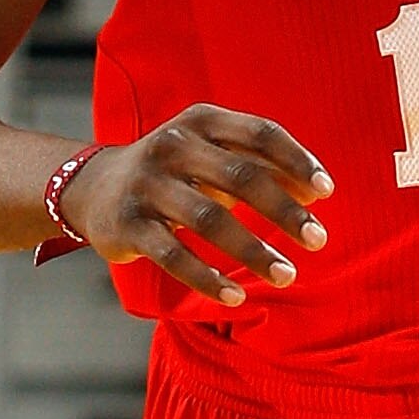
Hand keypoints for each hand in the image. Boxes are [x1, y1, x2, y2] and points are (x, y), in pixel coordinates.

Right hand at [58, 106, 332, 307]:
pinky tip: (236, 297)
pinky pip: (173, 255)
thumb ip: (263, 167)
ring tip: (287, 275)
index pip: (260, 133)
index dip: (296, 160)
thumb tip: (316, 192)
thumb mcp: (214, 158)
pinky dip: (207, 279)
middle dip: (284, 211)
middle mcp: (173, 145)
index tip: (326, 192)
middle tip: (318, 240)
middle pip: (240, 176)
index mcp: (201, 121)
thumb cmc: (175, 172)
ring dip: (253, 250)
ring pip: (209, 219)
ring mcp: (147, 185)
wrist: (92, 187)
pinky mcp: (128, 225)